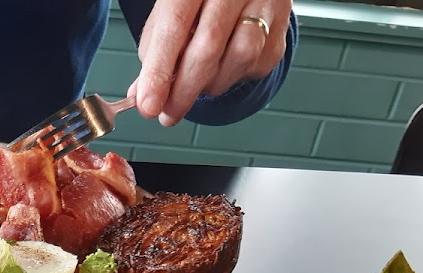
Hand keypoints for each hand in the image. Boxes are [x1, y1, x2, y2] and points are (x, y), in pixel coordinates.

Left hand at [128, 0, 291, 126]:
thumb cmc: (197, 3)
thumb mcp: (168, 17)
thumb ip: (154, 54)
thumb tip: (141, 96)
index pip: (175, 25)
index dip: (160, 70)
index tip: (149, 105)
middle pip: (208, 45)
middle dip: (184, 90)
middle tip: (169, 113)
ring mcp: (264, 3)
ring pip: (239, 57)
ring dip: (211, 84)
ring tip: (197, 82)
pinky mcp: (281, 26)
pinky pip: (256, 66)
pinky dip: (233, 77)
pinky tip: (223, 67)